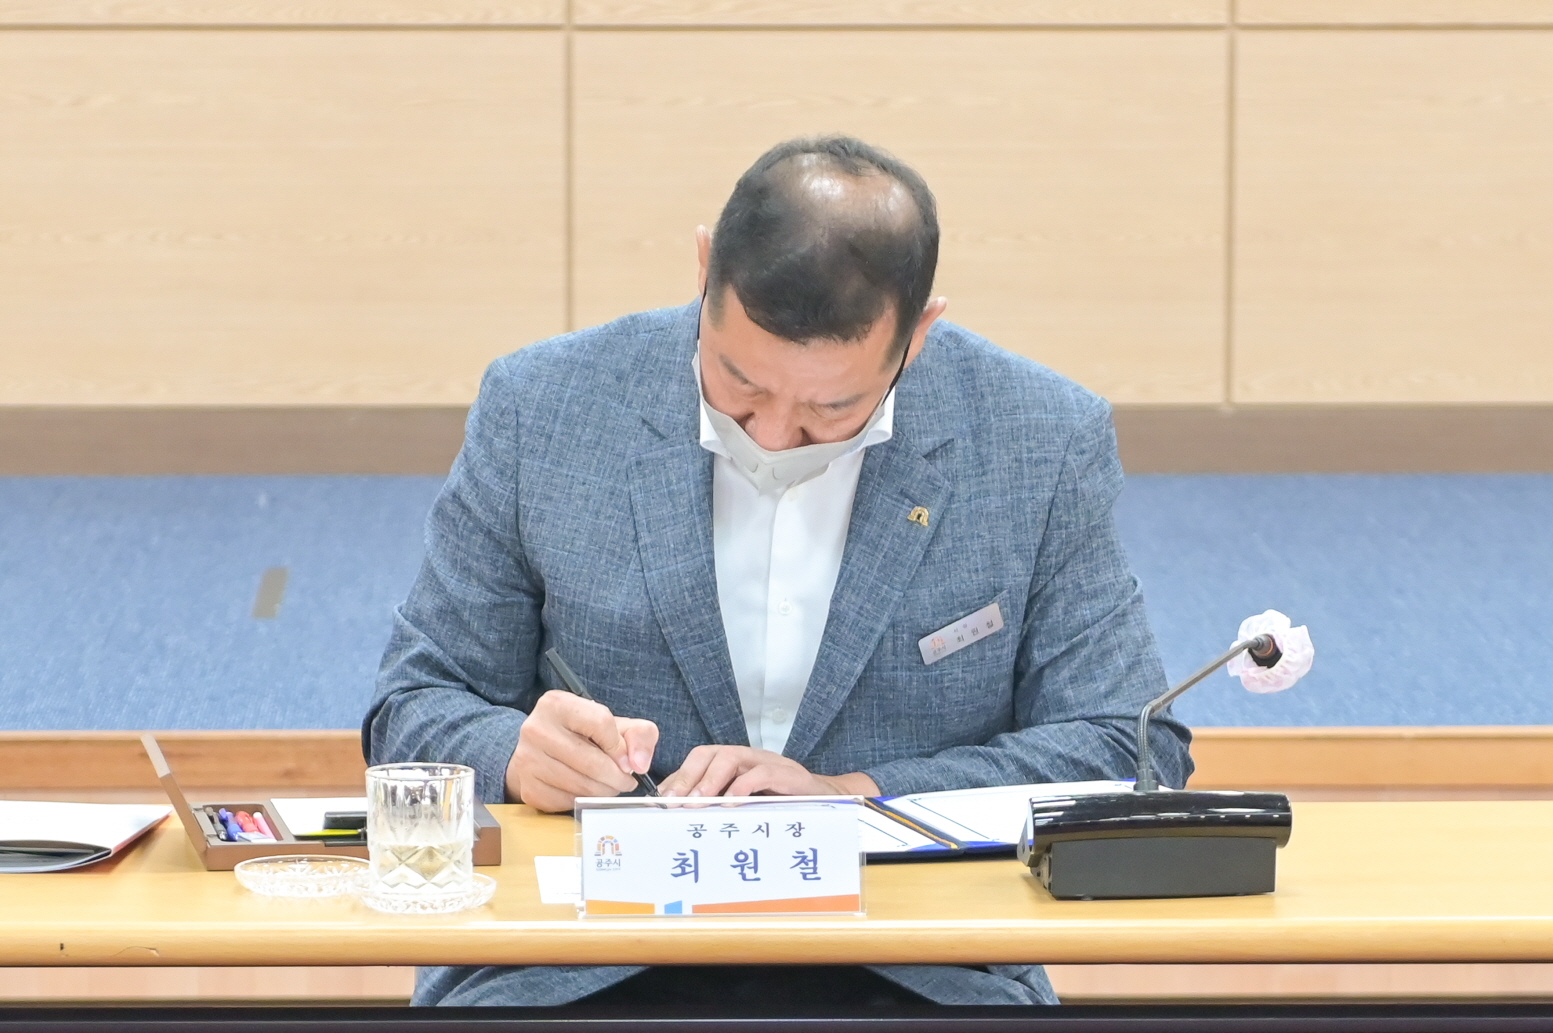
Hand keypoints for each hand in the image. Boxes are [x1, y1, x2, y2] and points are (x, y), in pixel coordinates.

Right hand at [506, 690, 658, 812]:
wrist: (544, 751)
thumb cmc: (584, 735)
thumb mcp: (615, 725)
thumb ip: (640, 735)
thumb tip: (639, 764)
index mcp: (557, 704)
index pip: (601, 723)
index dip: (620, 747)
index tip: (626, 760)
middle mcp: (536, 729)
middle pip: (592, 762)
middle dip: (617, 777)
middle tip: (624, 781)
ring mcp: (527, 760)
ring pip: (581, 786)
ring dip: (604, 792)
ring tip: (608, 786)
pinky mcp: (528, 787)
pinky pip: (567, 802)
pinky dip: (584, 802)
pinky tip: (586, 792)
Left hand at [659, 745, 879, 798]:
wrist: (829, 801)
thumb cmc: (783, 804)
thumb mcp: (748, 804)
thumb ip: (721, 804)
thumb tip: (685, 816)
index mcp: (736, 762)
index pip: (700, 759)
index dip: (680, 777)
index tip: (663, 800)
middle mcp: (749, 757)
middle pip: (710, 753)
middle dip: (689, 776)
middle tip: (676, 803)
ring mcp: (769, 762)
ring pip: (732, 758)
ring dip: (711, 781)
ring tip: (698, 802)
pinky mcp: (788, 774)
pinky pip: (762, 774)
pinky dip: (744, 787)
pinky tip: (731, 803)